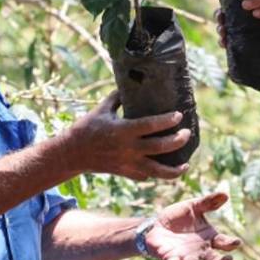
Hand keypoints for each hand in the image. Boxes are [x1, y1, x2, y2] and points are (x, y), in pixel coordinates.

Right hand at [67, 92, 189, 180]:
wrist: (72, 153)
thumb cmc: (87, 127)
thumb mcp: (102, 109)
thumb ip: (118, 97)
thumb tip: (130, 83)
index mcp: (123, 130)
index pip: (151, 125)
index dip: (167, 120)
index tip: (179, 115)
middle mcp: (128, 149)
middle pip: (160, 147)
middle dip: (177, 141)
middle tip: (186, 134)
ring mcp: (127, 163)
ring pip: (156, 171)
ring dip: (173, 170)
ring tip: (186, 165)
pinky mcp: (125, 173)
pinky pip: (145, 176)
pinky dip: (156, 174)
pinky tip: (165, 169)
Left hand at [145, 191, 241, 259]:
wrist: (157, 224)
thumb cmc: (179, 217)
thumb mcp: (193, 206)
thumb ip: (208, 202)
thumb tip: (226, 195)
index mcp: (209, 237)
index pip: (224, 243)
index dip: (231, 243)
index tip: (237, 242)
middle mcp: (201, 250)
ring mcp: (186, 256)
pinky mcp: (170, 258)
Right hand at [216, 8, 259, 63]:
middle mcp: (251, 20)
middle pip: (229, 12)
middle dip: (220, 12)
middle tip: (221, 14)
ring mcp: (248, 34)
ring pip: (227, 27)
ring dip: (220, 27)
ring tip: (222, 29)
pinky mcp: (248, 48)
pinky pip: (231, 45)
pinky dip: (225, 43)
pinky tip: (224, 43)